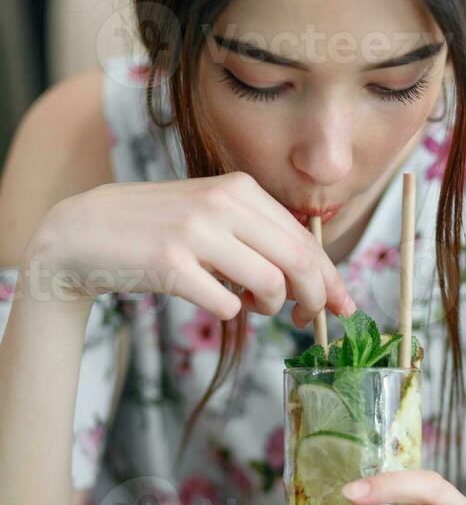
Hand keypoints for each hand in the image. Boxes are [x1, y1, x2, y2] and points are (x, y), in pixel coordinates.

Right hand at [24, 171, 355, 324]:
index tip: (343, 305)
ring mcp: (196, 232)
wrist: (84, 233)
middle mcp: (222, 203)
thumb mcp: (211, 215)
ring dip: (269, 307)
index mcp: (238, 188)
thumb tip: (314, 278)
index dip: (331, 277)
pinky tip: (213, 300)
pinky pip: (227, 305)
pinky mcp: (172, 265)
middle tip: (306, 317)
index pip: (305, 238)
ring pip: (270, 284)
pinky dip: (229, 313)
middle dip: (314, 298)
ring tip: (249, 304)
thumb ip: (258, 234)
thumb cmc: (156, 230)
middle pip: (300, 261)